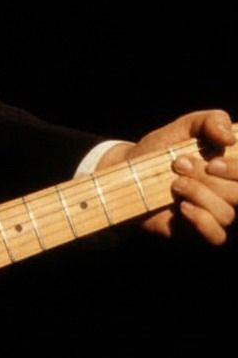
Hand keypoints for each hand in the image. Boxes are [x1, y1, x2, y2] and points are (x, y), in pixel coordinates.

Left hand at [96, 109, 237, 244]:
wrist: (130, 171)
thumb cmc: (163, 149)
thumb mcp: (185, 126)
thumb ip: (211, 121)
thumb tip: (230, 137)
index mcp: (230, 169)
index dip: (236, 169)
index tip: (211, 161)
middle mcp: (228, 192)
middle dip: (207, 177)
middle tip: (179, 165)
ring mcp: (215, 213)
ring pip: (227, 213)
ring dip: (198, 194)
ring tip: (174, 183)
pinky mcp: (200, 232)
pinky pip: (217, 235)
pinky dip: (201, 220)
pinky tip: (182, 207)